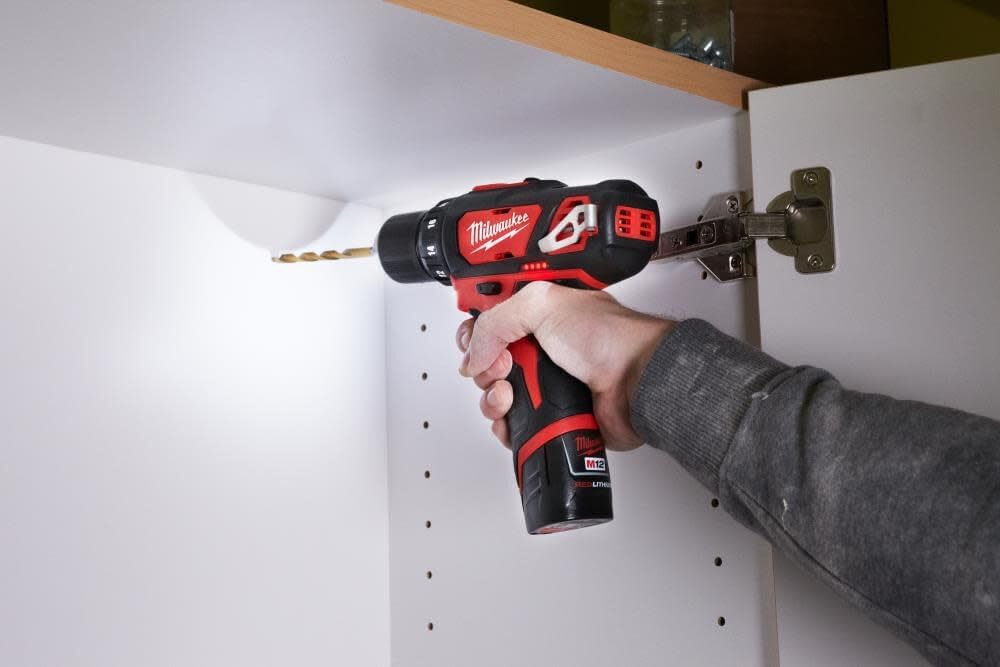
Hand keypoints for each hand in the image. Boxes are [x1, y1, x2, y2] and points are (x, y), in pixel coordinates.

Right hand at [457, 282, 673, 450]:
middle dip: (484, 366)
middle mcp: (542, 346)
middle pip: (488, 359)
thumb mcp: (543, 305)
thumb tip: (475, 353)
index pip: (492, 317)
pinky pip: (513, 423)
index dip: (476, 329)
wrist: (637, 383)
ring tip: (509, 394)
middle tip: (501, 366)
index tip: (475, 340)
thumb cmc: (609, 339)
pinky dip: (506, 423)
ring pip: (496, 394)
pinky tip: (514, 416)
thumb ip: (496, 320)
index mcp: (540, 313)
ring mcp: (546, 382)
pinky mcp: (551, 413)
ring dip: (493, 397)